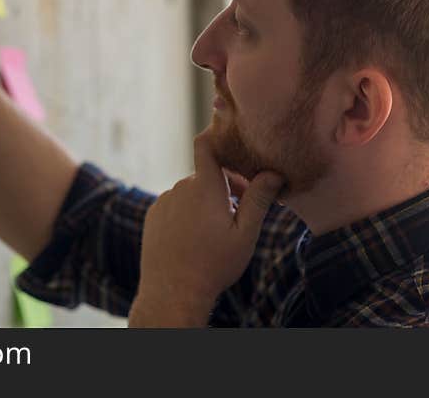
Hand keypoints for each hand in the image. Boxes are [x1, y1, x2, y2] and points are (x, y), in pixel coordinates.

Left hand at [129, 127, 285, 326]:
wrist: (172, 293)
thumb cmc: (213, 265)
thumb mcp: (244, 234)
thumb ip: (258, 200)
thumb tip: (274, 172)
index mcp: (204, 187)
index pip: (205, 145)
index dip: (215, 135)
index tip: (230, 140)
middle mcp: (180, 188)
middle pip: (206, 174)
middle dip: (225, 186)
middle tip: (240, 211)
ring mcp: (164, 201)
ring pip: (191, 192)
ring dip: (205, 201)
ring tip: (217, 231)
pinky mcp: (153, 215)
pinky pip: (175, 205)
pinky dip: (187, 213)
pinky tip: (195, 237)